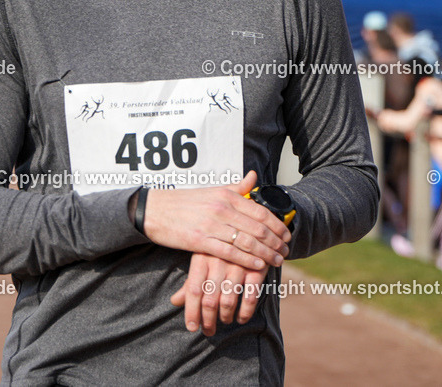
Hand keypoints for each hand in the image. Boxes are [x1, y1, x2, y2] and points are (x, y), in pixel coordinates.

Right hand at [142, 170, 289, 269]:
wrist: (154, 210)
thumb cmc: (185, 202)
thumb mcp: (212, 190)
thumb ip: (236, 187)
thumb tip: (254, 176)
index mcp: (226, 195)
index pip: (260, 211)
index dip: (278, 225)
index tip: (287, 235)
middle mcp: (221, 209)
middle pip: (258, 228)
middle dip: (276, 242)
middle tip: (286, 252)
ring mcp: (211, 225)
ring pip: (247, 242)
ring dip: (266, 253)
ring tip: (277, 261)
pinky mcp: (200, 241)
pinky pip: (229, 252)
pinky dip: (247, 260)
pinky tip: (258, 266)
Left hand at [170, 253, 268, 334]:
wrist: (249, 228)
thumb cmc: (219, 249)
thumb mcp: (202, 259)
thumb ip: (190, 282)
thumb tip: (175, 302)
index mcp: (202, 258)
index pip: (193, 290)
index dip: (191, 312)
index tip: (191, 327)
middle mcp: (219, 262)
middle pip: (210, 299)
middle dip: (208, 320)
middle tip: (208, 331)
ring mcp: (238, 265)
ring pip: (229, 301)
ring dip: (226, 317)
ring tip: (225, 320)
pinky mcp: (256, 269)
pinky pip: (250, 297)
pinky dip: (245, 312)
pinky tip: (241, 318)